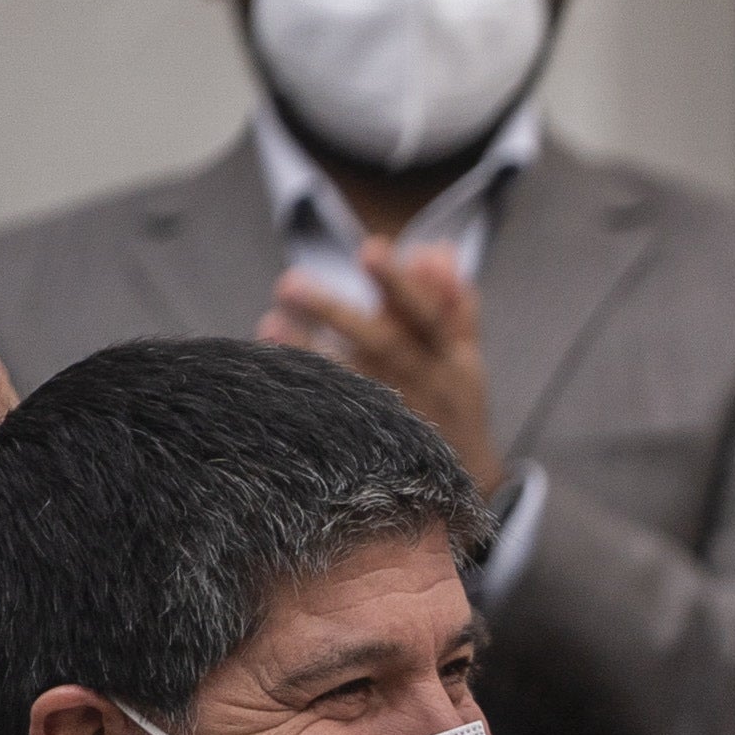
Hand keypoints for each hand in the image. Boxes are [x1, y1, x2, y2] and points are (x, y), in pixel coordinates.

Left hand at [261, 238, 504, 489]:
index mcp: (451, 358)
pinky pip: (330, 411)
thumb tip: (435, 248)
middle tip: (292, 283)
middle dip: (338, 314)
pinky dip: (301, 382)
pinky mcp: (367, 441)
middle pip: (381, 346)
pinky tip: (270, 353)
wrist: (463, 486)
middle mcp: (420, 384)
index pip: (428, 314)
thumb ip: (453, 302)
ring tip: (272, 318)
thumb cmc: (454, 402)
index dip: (401, 285)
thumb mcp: (465, 354)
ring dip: (306, 351)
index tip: (370, 248)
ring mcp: (392, 415)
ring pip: (348, 381)